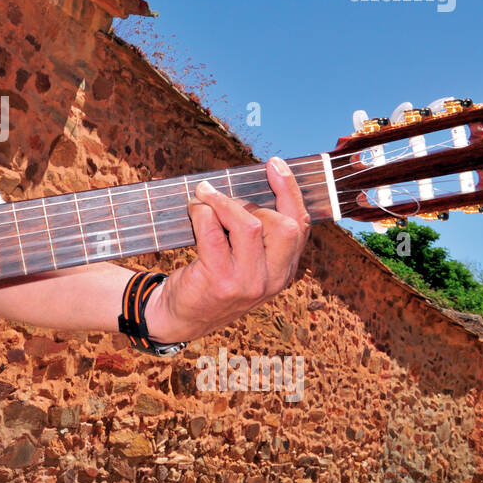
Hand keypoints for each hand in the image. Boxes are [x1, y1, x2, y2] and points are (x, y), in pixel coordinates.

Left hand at [146, 157, 310, 342]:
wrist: (182, 317)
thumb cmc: (213, 280)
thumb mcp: (247, 264)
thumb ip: (258, 236)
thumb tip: (248, 188)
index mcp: (284, 272)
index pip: (300, 227)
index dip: (291, 192)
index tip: (276, 165)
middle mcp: (273, 280)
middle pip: (282, 225)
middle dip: (251, 201)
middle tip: (222, 196)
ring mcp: (248, 283)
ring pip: (248, 224)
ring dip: (222, 201)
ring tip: (203, 195)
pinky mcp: (219, 282)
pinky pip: (213, 232)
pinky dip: (202, 212)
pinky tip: (194, 209)